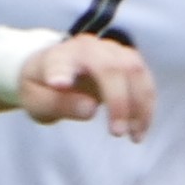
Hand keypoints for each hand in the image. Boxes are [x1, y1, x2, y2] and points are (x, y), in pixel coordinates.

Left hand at [11, 33, 155, 140]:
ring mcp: (112, 51)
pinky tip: (140, 130)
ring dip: (140, 105)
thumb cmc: (43, 88)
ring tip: (134, 136)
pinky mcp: (127, 62)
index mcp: (60, 56)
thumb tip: (90, 108)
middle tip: (117, 133)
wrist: (53, 71)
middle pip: (113, 67)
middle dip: (119, 101)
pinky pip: (144, 80)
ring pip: (135, 71)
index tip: (57, 85)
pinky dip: (147, 106)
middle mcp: (89, 47)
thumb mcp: (37, 102)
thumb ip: (58, 104)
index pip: (60, 62)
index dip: (61, 72)